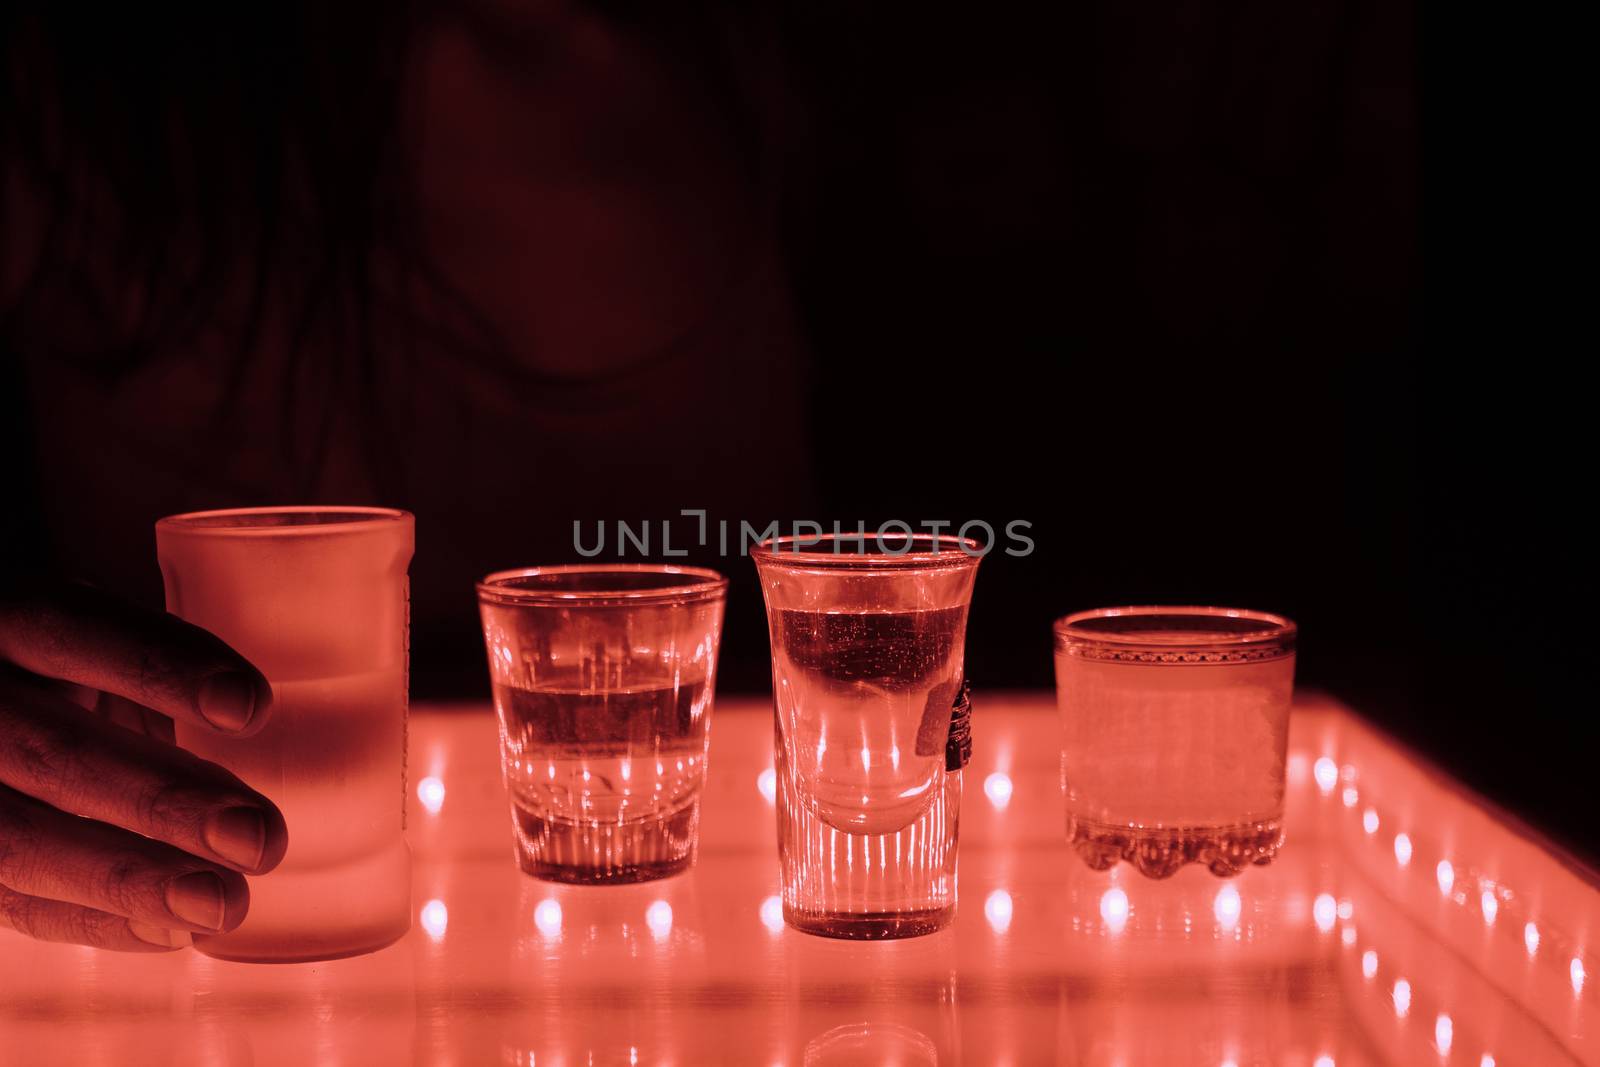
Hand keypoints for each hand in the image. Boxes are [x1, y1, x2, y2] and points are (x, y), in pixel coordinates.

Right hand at [0, 582, 286, 950]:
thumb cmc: (68, 652)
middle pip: (55, 751)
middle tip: (259, 838)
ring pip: (19, 839)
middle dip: (162, 802)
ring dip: (130, 880)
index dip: (163, 667)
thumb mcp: (96, 616)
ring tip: (223, 903)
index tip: (254, 707)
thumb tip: (293, 692)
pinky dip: (92, 920)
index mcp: (9, 615)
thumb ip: (155, 647)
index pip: (76, 627)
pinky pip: (10, 900)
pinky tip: (170, 932)